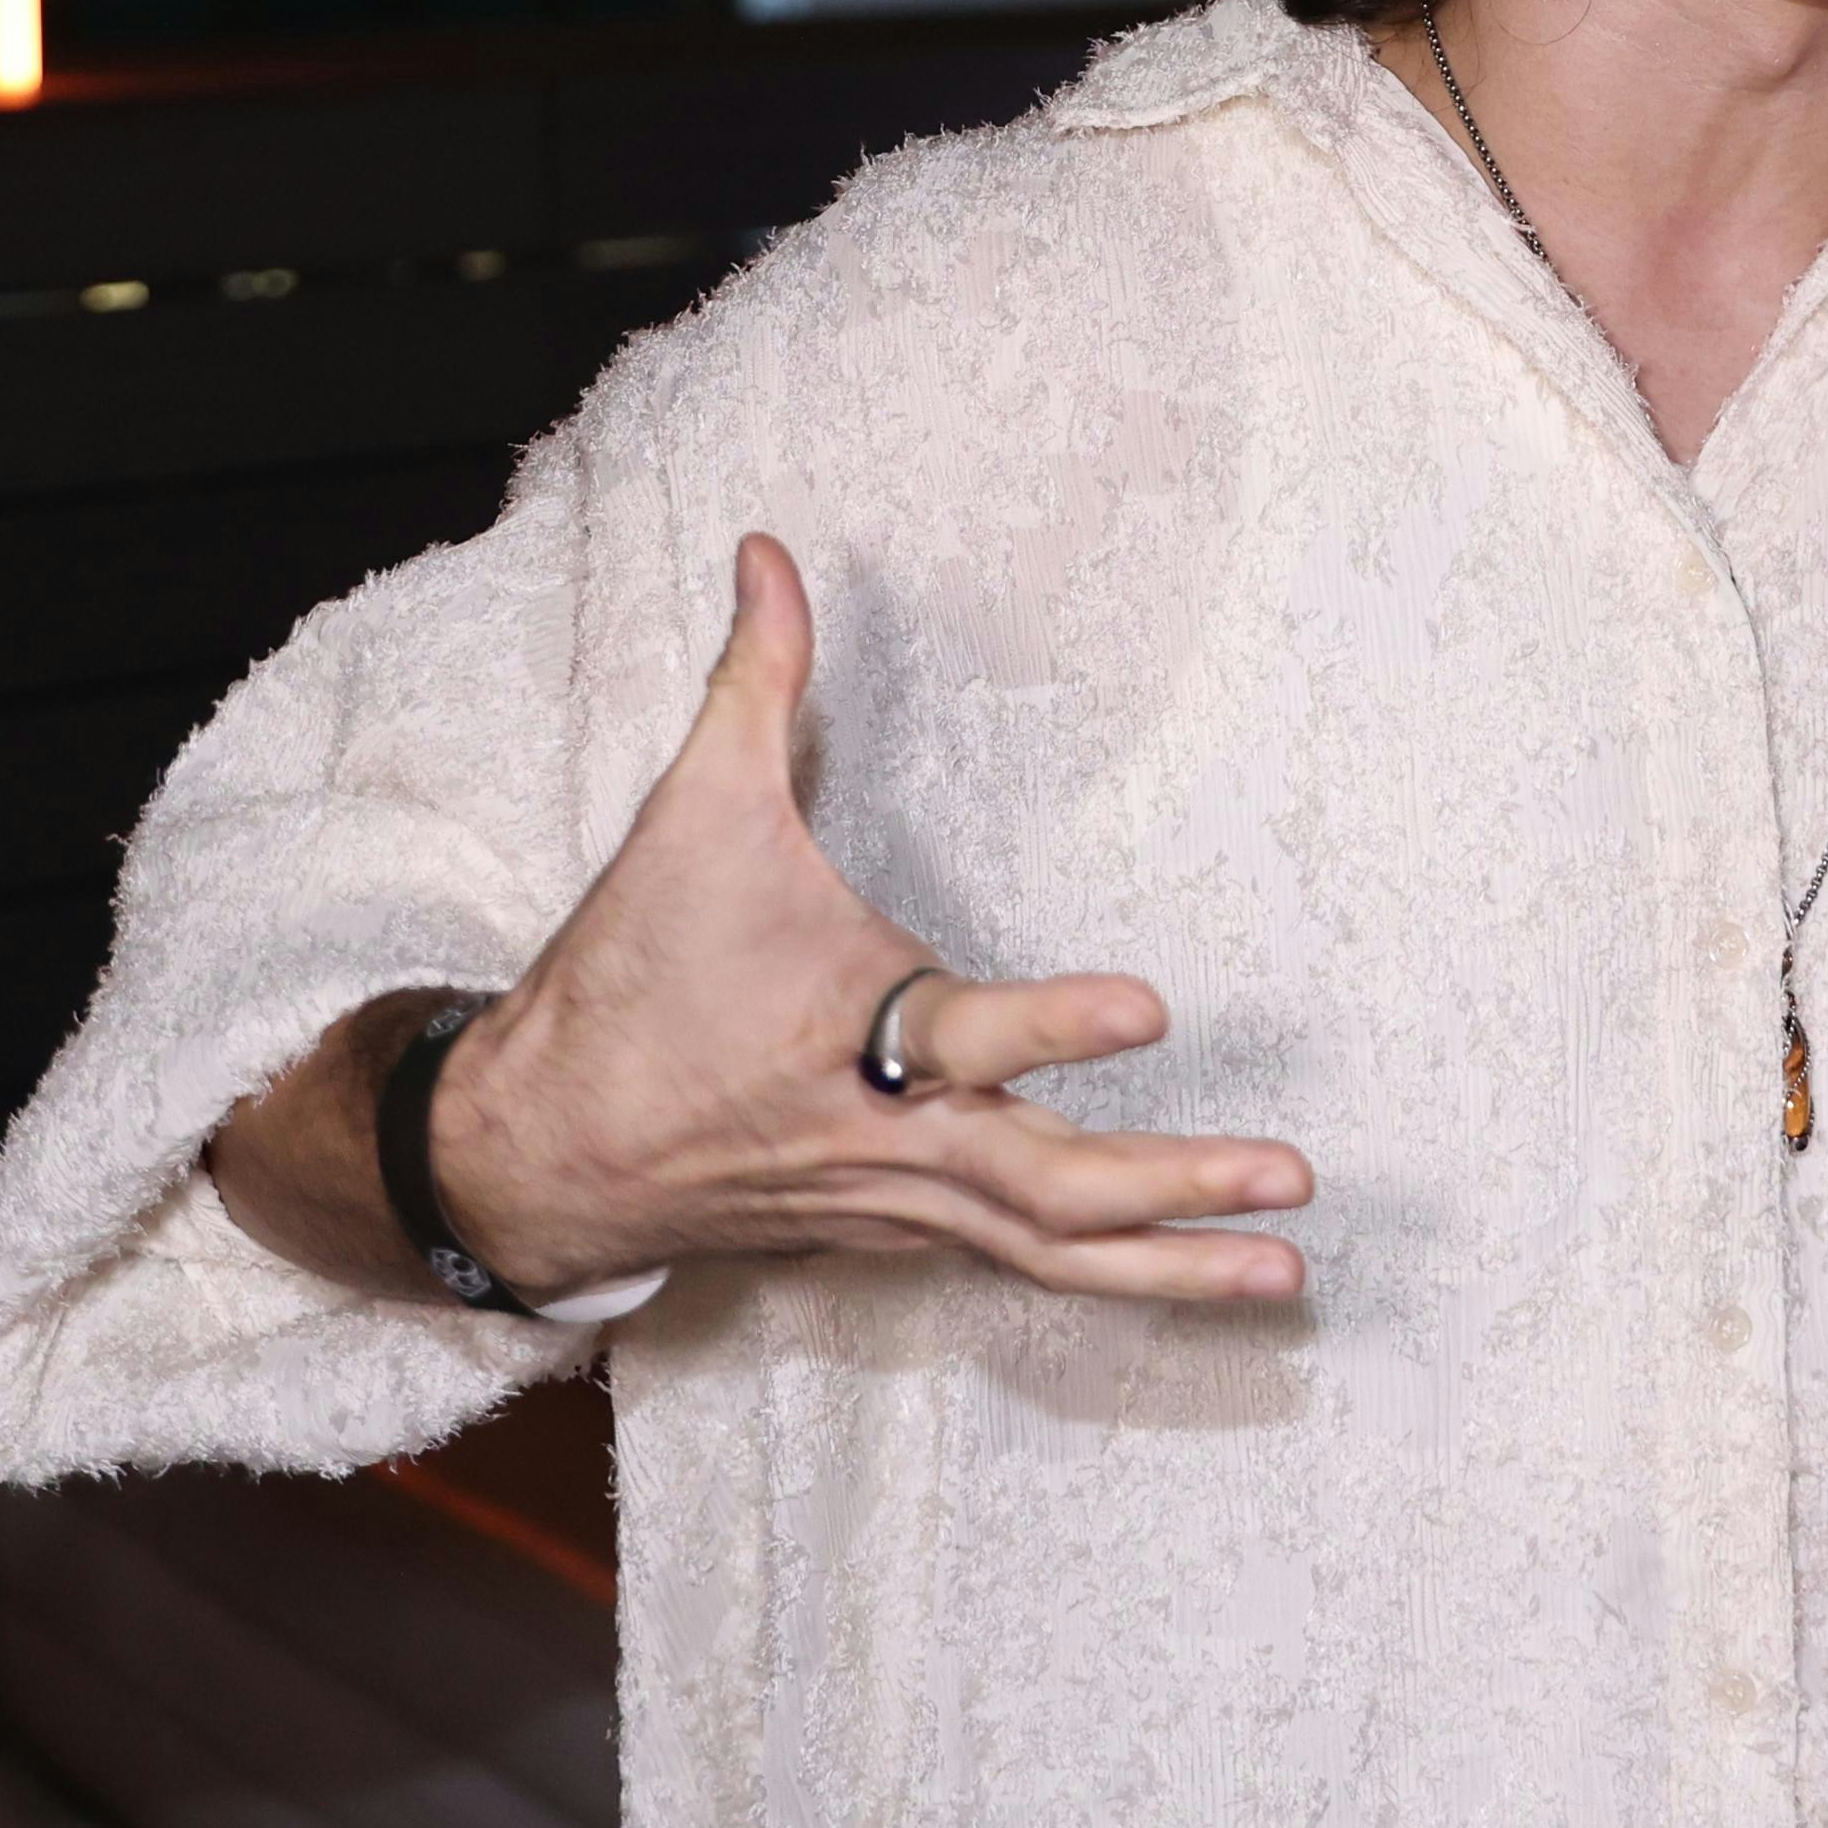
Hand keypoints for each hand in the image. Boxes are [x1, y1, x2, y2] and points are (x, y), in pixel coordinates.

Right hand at [434, 533, 1312, 1303]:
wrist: (541, 1154)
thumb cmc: (627, 978)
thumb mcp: (687, 815)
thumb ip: (754, 679)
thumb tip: (768, 547)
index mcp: (845, 1034)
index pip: (962, 1032)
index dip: (1051, 1026)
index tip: (1152, 1008)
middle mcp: (884, 1135)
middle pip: (1041, 1182)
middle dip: (1168, 1184)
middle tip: (1287, 1174)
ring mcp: (897, 1200)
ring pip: (1047, 1251)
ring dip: (1172, 1264)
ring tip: (1286, 1270)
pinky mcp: (899, 1233)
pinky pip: (1021, 1267)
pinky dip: (1115, 1280)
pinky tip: (1203, 1278)